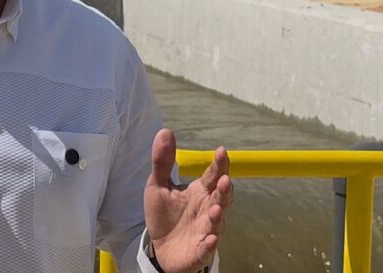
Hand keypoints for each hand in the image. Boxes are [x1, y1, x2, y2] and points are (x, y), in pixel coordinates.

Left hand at [143, 129, 231, 272]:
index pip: (212, 176)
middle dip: (224, 191)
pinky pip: (206, 248)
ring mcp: (205, 231)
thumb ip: (162, 161)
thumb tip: (165, 131)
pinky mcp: (199, 251)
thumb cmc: (165, 214)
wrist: (160, 248)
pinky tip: (209, 239)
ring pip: (216, 223)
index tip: (221, 151)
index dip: (218, 165)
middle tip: (224, 180)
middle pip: (220, 199)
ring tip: (216, 209)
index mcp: (200, 192)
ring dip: (218, 217)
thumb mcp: (158, 185)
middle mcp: (207, 210)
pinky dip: (209, 245)